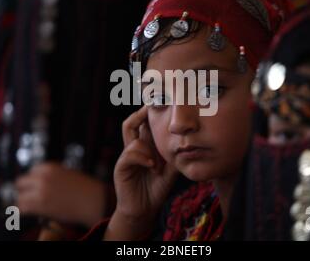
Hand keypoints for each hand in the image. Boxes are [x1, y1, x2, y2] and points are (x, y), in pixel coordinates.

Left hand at [15, 163, 105, 227]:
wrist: (94, 200)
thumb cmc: (85, 189)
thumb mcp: (68, 174)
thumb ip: (53, 176)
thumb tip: (42, 184)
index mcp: (50, 167)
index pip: (31, 171)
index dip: (33, 180)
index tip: (33, 187)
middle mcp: (42, 177)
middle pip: (21, 182)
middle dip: (24, 190)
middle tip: (28, 198)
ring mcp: (40, 191)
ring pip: (20, 197)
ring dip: (24, 202)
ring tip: (29, 208)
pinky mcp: (40, 205)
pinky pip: (23, 208)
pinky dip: (24, 211)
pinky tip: (28, 214)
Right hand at [105, 106, 177, 239]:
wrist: (144, 208)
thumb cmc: (157, 187)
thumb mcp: (171, 168)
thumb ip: (175, 154)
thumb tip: (188, 140)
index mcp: (146, 145)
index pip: (145, 123)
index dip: (150, 112)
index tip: (163, 102)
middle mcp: (134, 146)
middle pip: (132, 121)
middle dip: (142, 111)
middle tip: (153, 104)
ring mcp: (126, 155)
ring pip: (131, 131)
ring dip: (148, 143)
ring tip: (157, 161)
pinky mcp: (121, 166)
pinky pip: (130, 152)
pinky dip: (143, 156)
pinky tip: (153, 166)